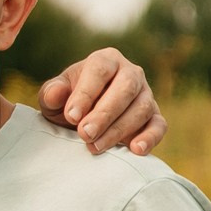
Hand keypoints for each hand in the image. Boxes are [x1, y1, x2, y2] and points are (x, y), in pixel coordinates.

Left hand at [41, 50, 164, 155]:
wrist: (82, 121)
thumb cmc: (67, 104)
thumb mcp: (53, 98)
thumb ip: (52, 94)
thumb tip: (55, 94)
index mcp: (106, 60)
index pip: (100, 70)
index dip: (86, 93)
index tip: (71, 117)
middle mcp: (131, 73)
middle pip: (125, 89)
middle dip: (104, 114)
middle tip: (84, 134)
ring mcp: (146, 95)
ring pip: (141, 109)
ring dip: (118, 130)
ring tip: (94, 147)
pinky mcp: (155, 117)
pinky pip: (159, 126)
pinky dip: (150, 138)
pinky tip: (135, 150)